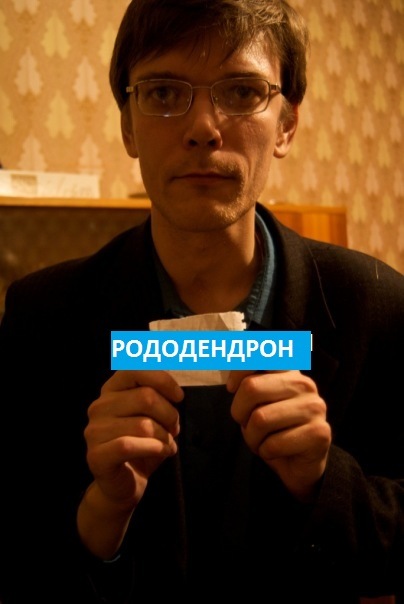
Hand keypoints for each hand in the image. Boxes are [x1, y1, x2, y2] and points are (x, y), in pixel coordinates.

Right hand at [78, 370, 183, 558]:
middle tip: (174, 429)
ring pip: (143, 424)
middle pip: (146, 397)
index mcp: (112, 389)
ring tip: (168, 444)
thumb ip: (160, 396)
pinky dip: (155, 449)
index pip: (136, 369)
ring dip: (165, 437)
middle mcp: (99, 406)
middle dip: (170, 415)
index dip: (163, 380)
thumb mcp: (154, 415)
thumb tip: (176, 389)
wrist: (126, 484)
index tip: (179, 397)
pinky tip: (162, 453)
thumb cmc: (143, 444)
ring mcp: (94, 431)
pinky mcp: (96, 455)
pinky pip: (130, 445)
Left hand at [227, 370, 330, 501]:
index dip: (239, 370)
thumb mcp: (257, 402)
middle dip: (239, 412)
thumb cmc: (274, 429)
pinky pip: (274, 444)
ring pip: (261, 419)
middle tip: (246, 424)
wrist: (300, 464)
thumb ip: (248, 383)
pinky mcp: (320, 433)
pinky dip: (265, 452)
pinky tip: (275, 451)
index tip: (232, 388)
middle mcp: (305, 384)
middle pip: (252, 388)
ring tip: (261, 440)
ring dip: (252, 437)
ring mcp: (315, 408)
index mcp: (289, 371)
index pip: (262, 356)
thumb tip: (232, 380)